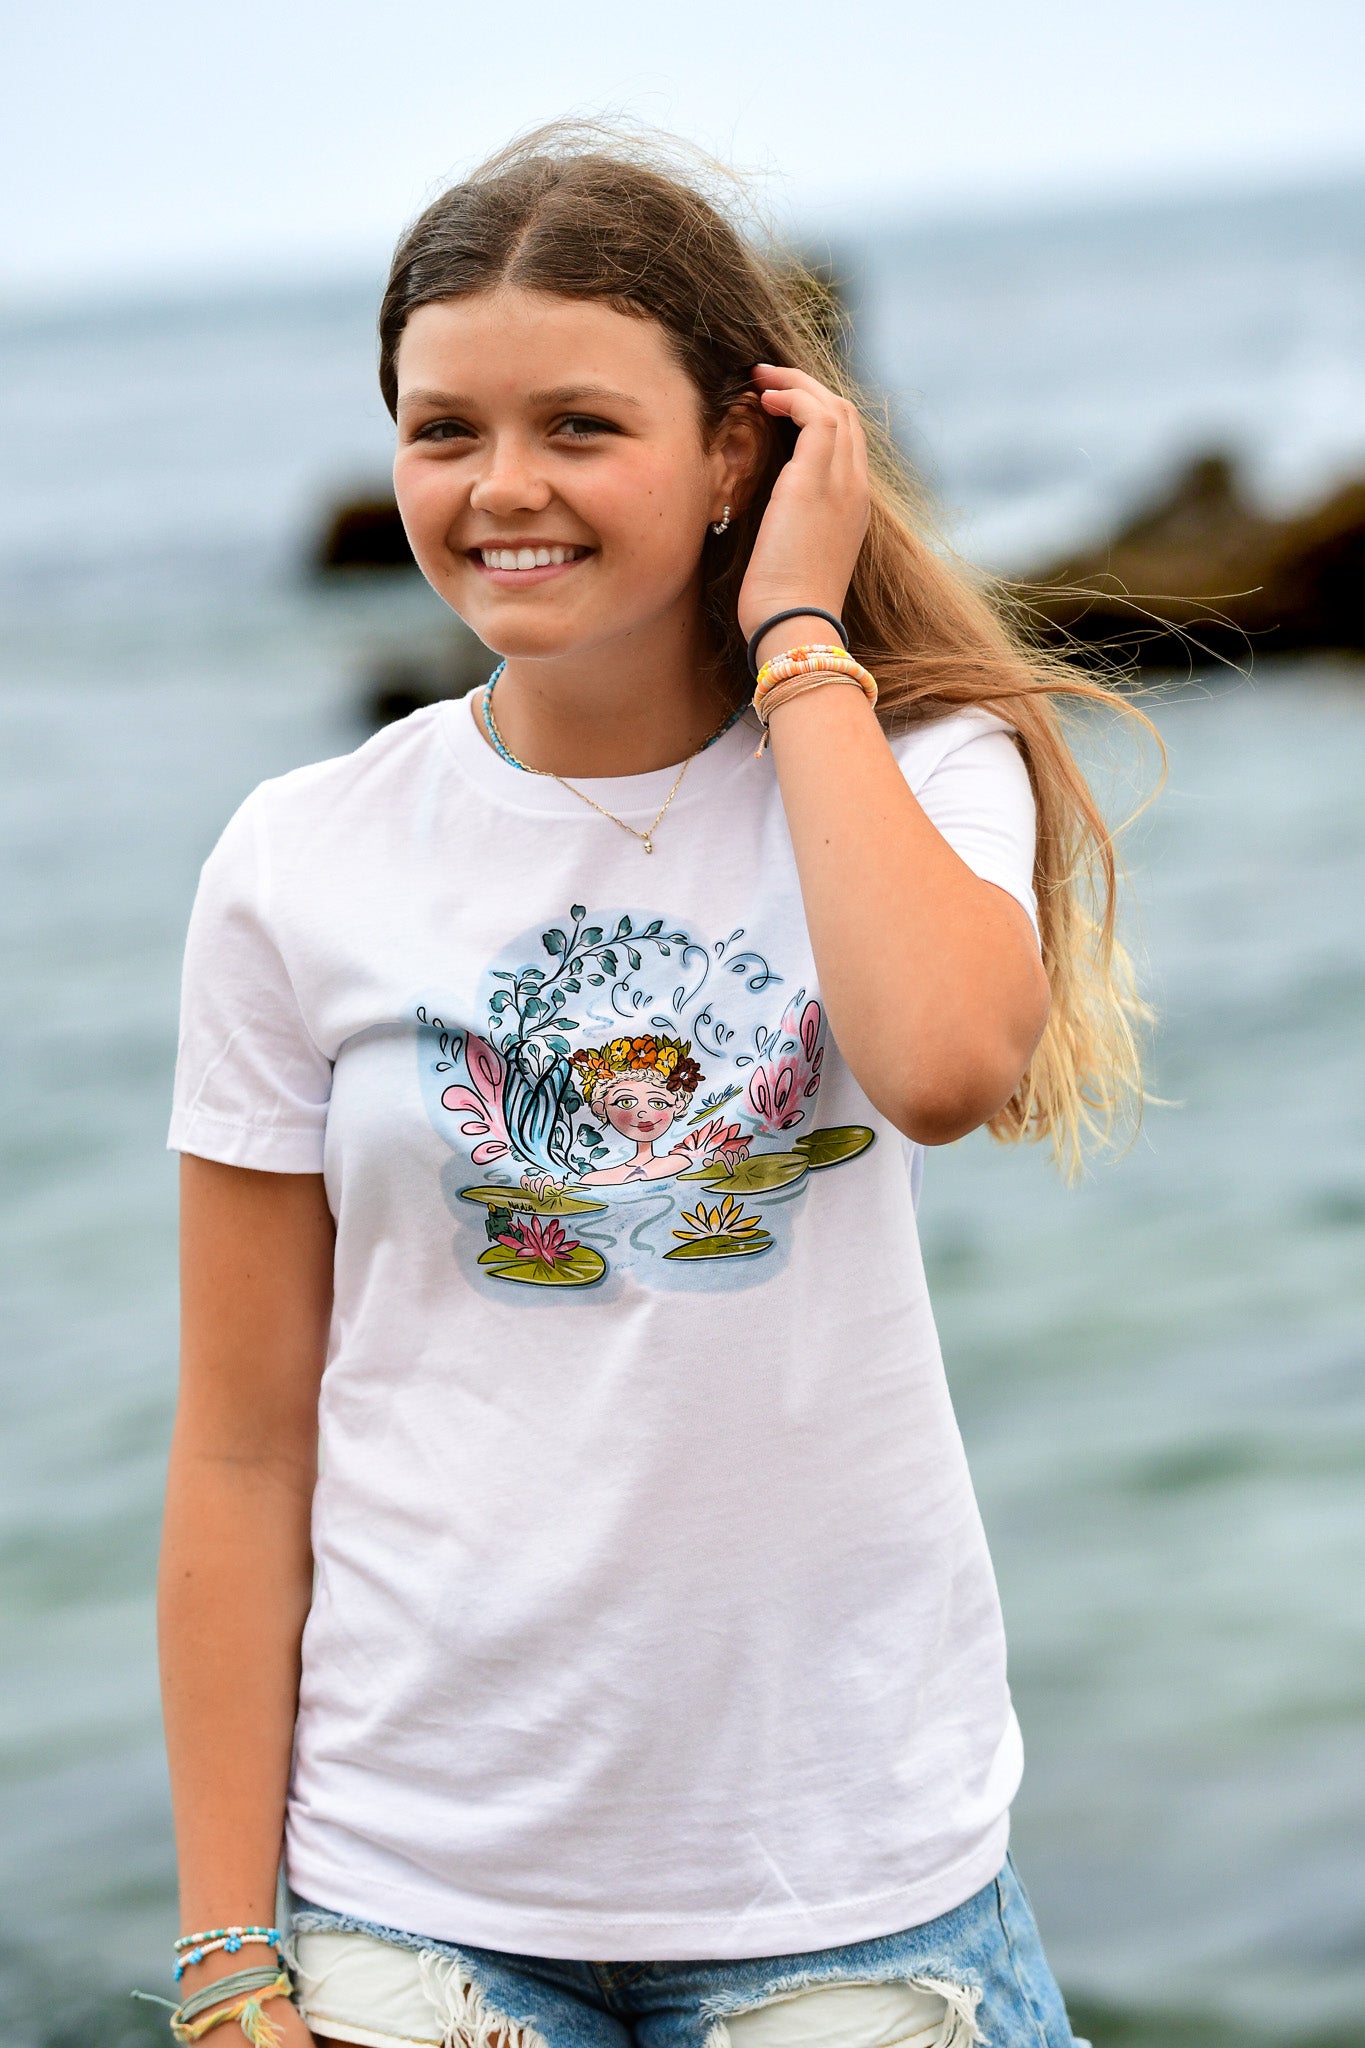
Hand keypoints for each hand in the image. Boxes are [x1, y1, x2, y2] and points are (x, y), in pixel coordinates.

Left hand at [736, 365, 869, 660]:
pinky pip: (816, 415)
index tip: (776, 403)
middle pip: (845, 415)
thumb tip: (764, 511)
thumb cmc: (782, 606)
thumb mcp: (790, 556)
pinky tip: (764, 399)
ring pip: (834, 406)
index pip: (846, 441)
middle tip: (764, 378)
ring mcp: (841, 483)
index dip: (813, 411)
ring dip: (795, 383)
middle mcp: (855, 489)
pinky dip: (792, 397)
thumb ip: (788, 524)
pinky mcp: (817, 482)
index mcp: (852, 508)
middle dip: (805, 387)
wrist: (794, 626)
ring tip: (759, 378)